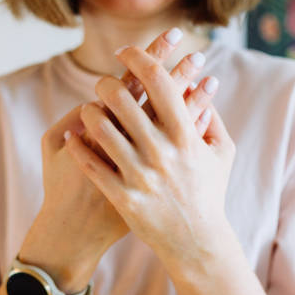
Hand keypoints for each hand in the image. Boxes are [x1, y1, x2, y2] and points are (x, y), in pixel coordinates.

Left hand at [67, 45, 236, 271]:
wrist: (197, 242)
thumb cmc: (209, 194)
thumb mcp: (221, 154)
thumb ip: (212, 119)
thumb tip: (202, 87)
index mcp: (186, 137)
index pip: (158, 81)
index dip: (138, 57)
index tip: (126, 52)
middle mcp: (162, 153)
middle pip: (122, 100)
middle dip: (106, 83)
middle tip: (102, 83)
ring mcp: (140, 176)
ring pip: (101, 130)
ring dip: (89, 112)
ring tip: (89, 110)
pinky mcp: (124, 198)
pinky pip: (92, 165)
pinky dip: (78, 147)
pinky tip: (73, 137)